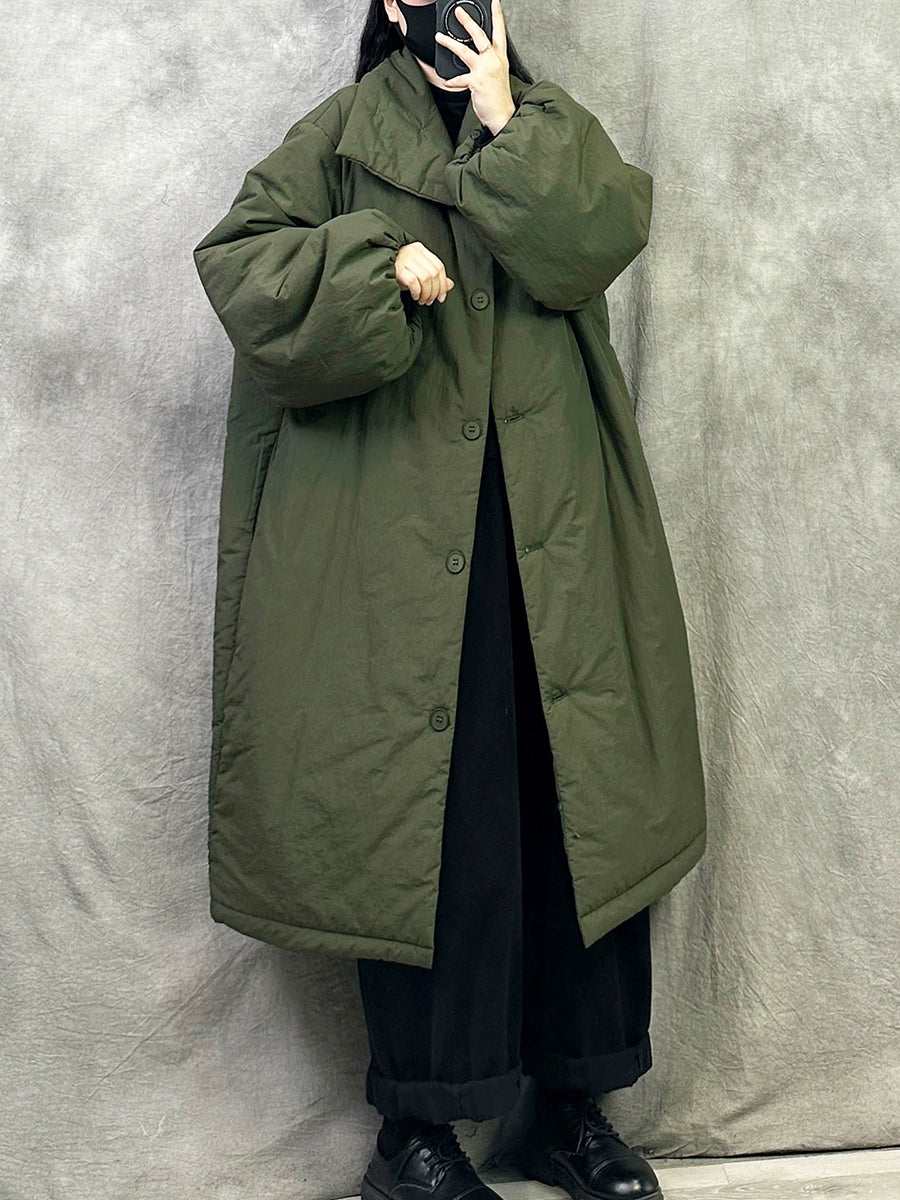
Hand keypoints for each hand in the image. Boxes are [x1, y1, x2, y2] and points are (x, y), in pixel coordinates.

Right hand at [394, 241, 455, 304]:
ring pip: (426, 278)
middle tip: (430, 300)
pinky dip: (417, 291)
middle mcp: (413, 251)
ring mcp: (404, 258)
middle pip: (434, 273)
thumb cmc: (395, 272)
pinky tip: (415, 296)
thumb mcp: (417, 273)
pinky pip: (414, 281)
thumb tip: (450, 285)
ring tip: (422, 300)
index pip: (439, 266)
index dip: (442, 284)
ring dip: (426, 293)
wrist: (374, 269)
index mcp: (420, 249)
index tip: (441, 297)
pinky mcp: (397, 268)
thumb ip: (434, 277)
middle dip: (435, 291)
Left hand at [435, 0, 515, 135]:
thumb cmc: (499, 97)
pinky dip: (452, 80)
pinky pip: (460, 78)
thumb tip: (475, 55)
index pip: (500, 31)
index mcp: (500, 57)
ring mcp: (485, 70)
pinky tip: (447, 81)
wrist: (503, 115)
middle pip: (480, 36)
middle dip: (468, 22)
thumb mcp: (497, 74)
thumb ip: (488, 62)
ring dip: (450, 43)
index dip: (497, 15)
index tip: (494, 2)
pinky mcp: (476, 82)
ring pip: (465, 51)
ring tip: (439, 37)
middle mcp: (493, 61)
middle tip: (459, 12)